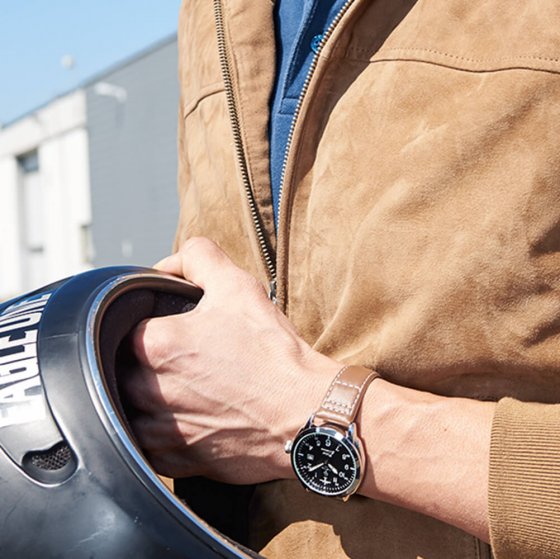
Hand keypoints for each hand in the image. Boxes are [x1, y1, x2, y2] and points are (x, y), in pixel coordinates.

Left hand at [121, 237, 340, 482]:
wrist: (305, 414)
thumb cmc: (273, 356)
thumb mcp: (239, 287)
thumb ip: (199, 257)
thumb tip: (171, 262)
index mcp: (154, 344)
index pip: (128, 325)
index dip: (153, 325)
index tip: (178, 332)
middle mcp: (147, 390)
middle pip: (125, 367)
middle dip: (150, 361)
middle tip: (189, 359)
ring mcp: (158, 431)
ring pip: (131, 407)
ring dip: (152, 397)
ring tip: (190, 389)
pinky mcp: (173, 461)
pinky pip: (148, 443)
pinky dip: (162, 431)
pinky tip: (191, 417)